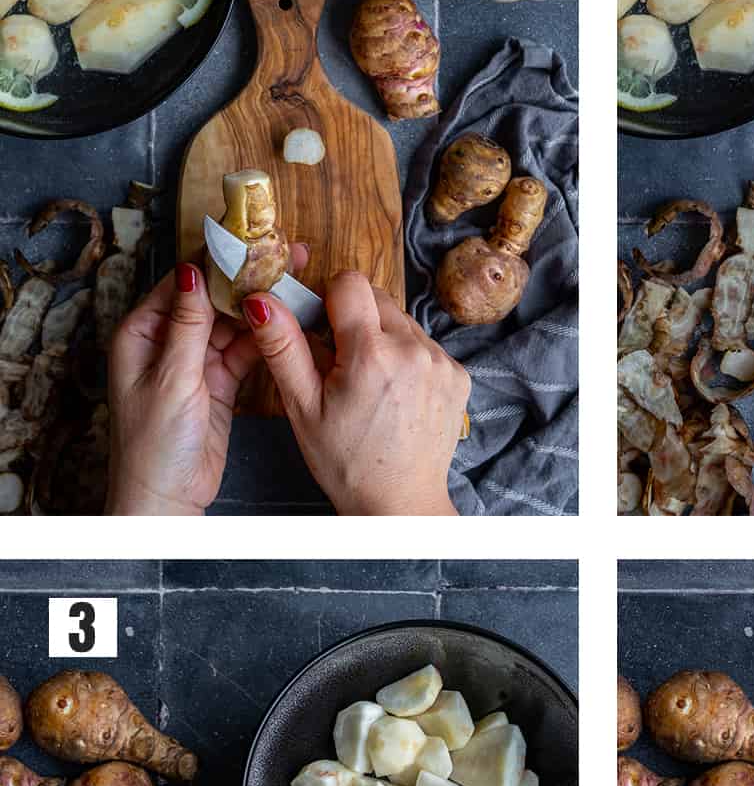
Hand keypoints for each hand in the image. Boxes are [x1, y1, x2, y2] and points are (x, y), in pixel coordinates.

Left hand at [106, 251, 303, 515]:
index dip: (216, 260)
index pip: (181, 282)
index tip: (249, 241)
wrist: (166, 499)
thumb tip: (193, 271)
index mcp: (141, 334)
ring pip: (232, 324)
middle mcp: (166, 343)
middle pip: (211, 299)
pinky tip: (289, 324)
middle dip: (247, 280)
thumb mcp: (172, 378)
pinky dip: (265, 340)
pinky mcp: (218, 385)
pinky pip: (244, 353)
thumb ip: (187, 324)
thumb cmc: (152, 445)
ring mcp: (194, 364)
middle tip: (285, 257)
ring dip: (260, 308)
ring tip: (295, 285)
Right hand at [242, 271, 468, 515]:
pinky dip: (409, 359)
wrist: (399, 502)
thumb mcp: (303, 407)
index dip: (329, 300)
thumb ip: (283, 347)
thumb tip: (262, 300)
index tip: (322, 330)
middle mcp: (414, 350)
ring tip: (371, 384)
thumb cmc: (346, 461)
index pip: (350, 282)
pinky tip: (397, 394)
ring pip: (403, 322)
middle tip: (342, 365)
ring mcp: (443, 363)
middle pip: (378, 298)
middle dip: (355, 320)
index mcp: (372, 353)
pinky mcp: (459, 376)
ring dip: (384, 339)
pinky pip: (426, 346)